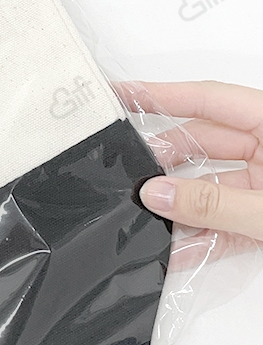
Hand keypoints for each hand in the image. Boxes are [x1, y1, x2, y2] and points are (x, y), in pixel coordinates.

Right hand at [118, 80, 262, 266]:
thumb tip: (156, 195)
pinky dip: (202, 236)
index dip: (162, 94)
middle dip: (163, 164)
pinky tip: (177, 251)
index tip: (119, 93)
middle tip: (129, 178)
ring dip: (180, 208)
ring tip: (148, 220)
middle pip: (201, 144)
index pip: (209, 99)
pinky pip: (225, 221)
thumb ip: (214, 204)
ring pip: (209, 187)